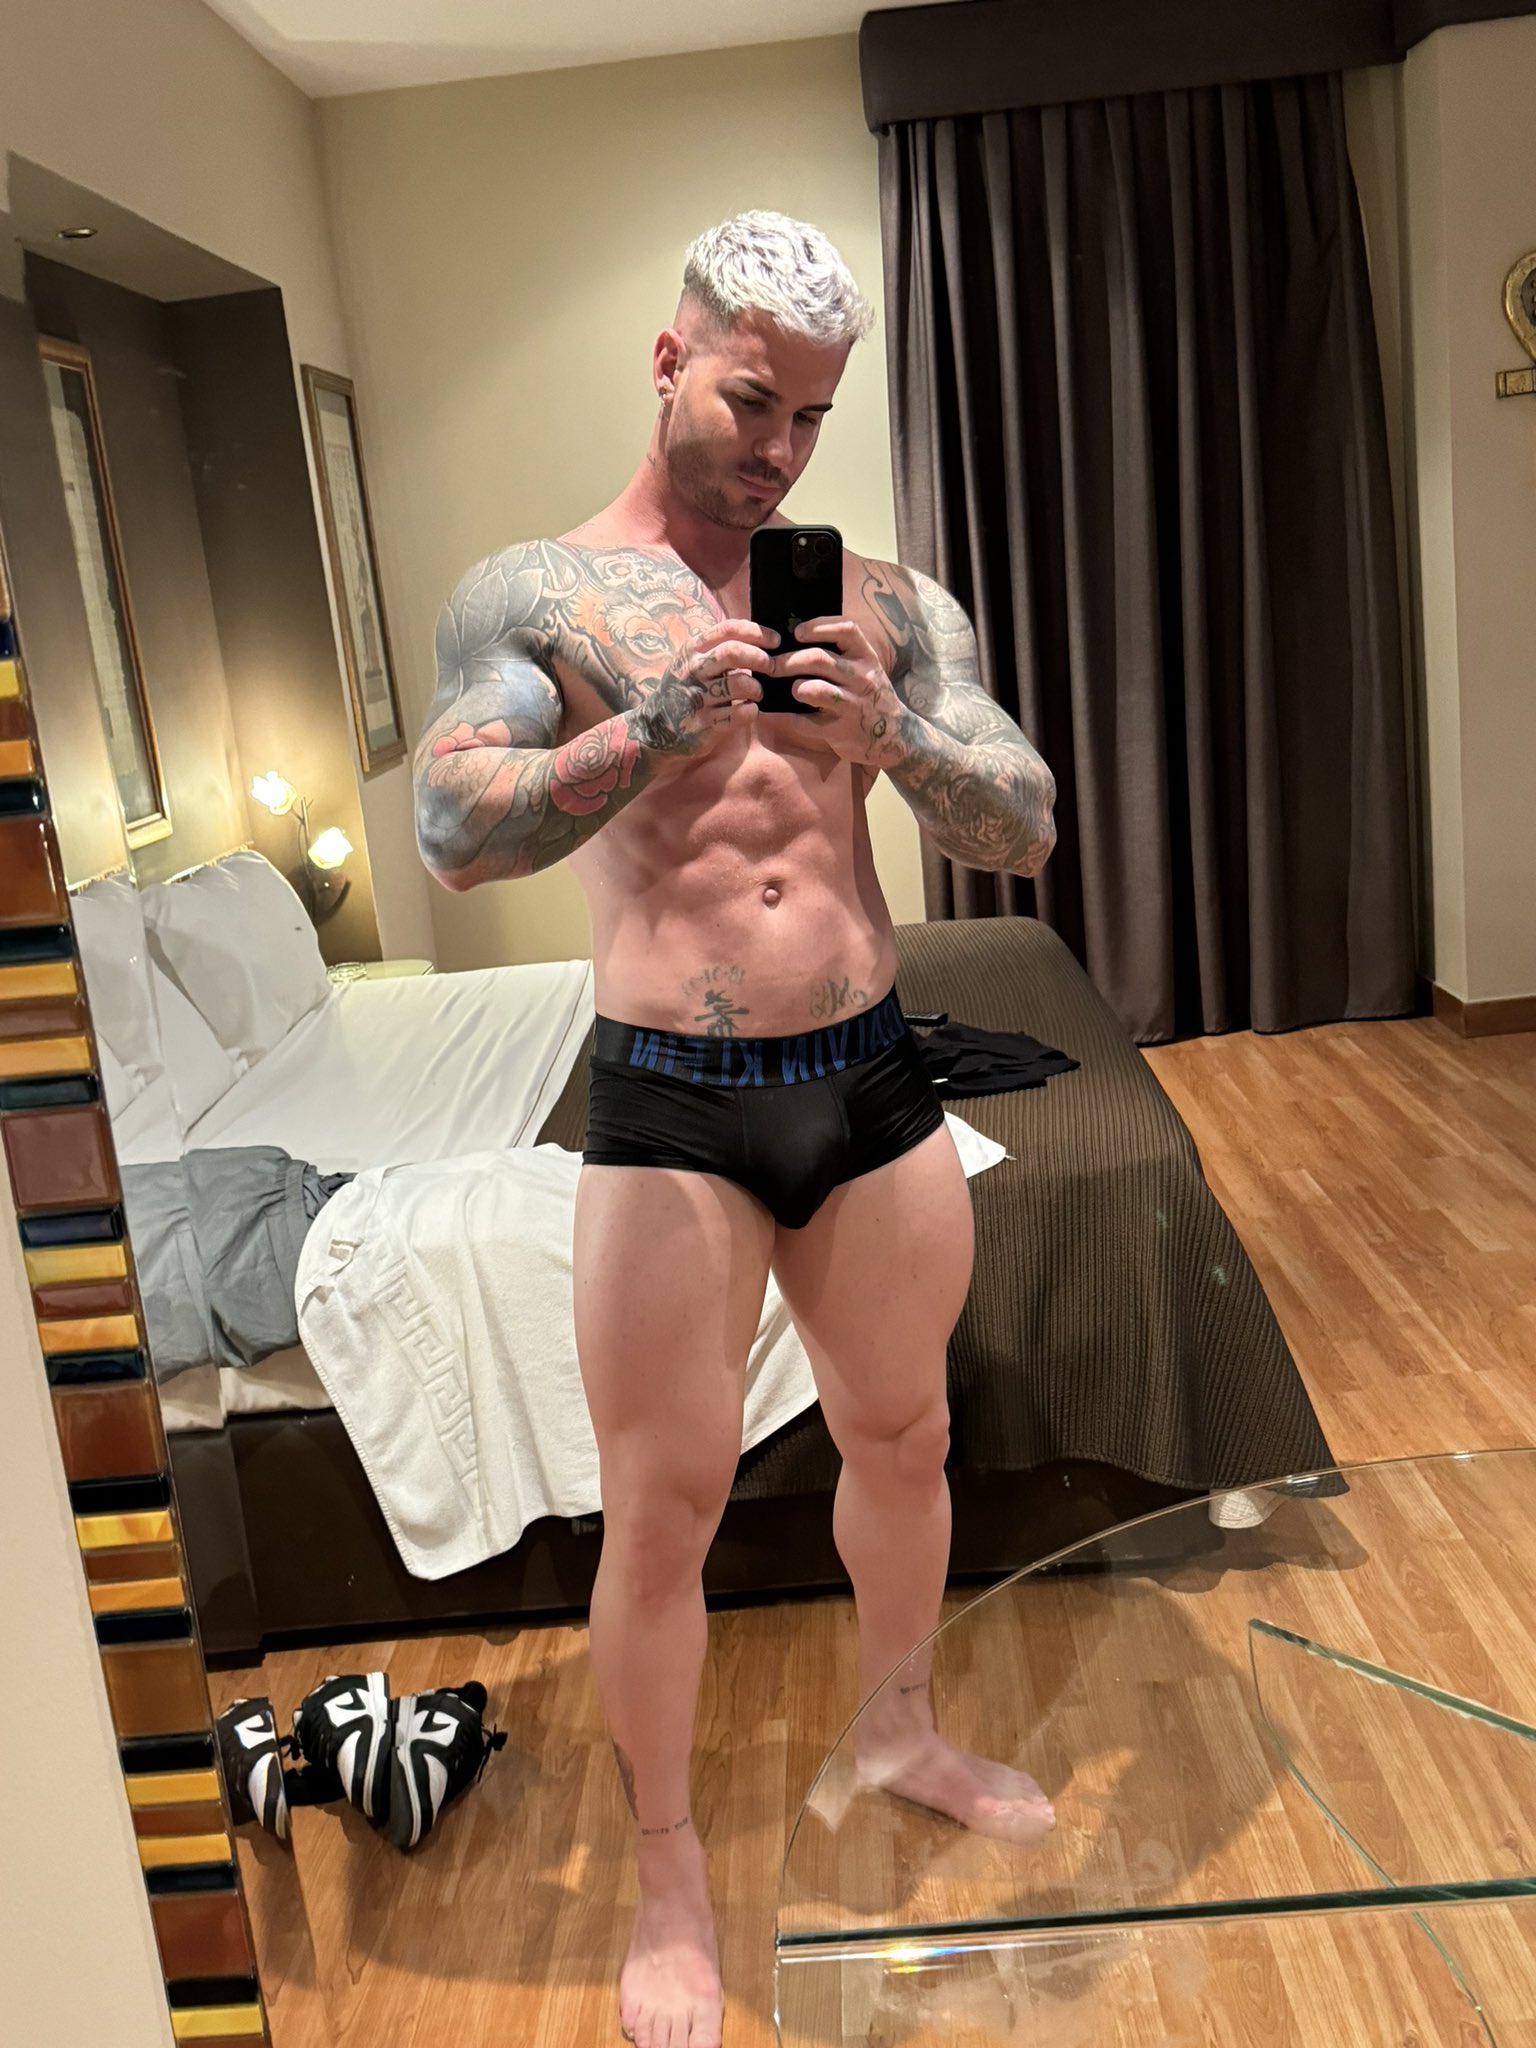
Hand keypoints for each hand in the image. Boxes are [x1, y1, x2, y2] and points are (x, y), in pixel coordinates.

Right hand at [629, 617, 774, 769]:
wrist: (656, 728)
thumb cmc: (685, 690)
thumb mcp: (693, 662)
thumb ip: (719, 648)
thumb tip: (758, 636)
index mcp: (693, 650)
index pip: (729, 629)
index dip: (757, 632)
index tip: (775, 641)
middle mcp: (693, 670)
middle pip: (734, 652)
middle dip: (760, 658)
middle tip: (771, 667)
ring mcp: (698, 698)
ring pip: (740, 684)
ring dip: (757, 688)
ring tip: (756, 693)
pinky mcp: (704, 724)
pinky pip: (739, 714)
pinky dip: (751, 710)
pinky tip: (748, 710)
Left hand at [774, 619, 905, 768]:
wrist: (896, 737)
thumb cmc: (870, 697)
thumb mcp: (866, 671)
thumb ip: (842, 656)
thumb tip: (796, 640)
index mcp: (867, 658)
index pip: (845, 630)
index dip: (818, 627)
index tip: (797, 633)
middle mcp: (862, 679)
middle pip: (818, 659)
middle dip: (787, 660)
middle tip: (771, 665)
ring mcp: (853, 706)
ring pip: (812, 689)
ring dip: (794, 687)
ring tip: (791, 689)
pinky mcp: (841, 731)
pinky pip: (807, 722)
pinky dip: (793, 717)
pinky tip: (790, 714)